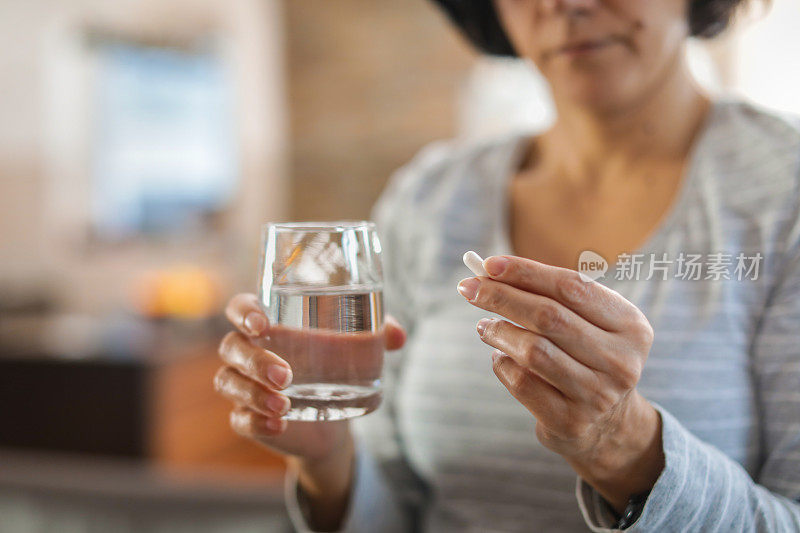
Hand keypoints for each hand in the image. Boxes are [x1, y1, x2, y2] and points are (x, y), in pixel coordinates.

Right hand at [214, 293, 405, 528]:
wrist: (334, 417)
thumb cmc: (337, 363)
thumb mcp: (358, 346)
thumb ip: (378, 334)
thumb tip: (397, 336)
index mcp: (270, 324)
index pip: (240, 308)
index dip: (244, 313)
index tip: (262, 323)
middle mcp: (250, 351)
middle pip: (232, 347)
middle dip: (255, 361)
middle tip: (286, 375)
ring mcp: (245, 385)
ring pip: (228, 382)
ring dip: (253, 394)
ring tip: (285, 405)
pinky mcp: (248, 416)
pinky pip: (239, 420)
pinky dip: (255, 422)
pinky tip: (279, 425)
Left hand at [457, 256, 663, 510]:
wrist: (609, 424)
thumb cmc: (587, 356)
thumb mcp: (587, 323)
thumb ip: (549, 295)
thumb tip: (491, 272)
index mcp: (629, 325)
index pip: (571, 286)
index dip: (526, 272)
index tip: (489, 265)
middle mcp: (620, 360)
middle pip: (548, 316)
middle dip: (501, 297)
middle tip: (469, 288)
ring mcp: (598, 395)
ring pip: (533, 351)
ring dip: (499, 331)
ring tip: (484, 326)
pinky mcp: (571, 421)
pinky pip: (522, 383)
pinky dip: (502, 364)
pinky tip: (500, 356)